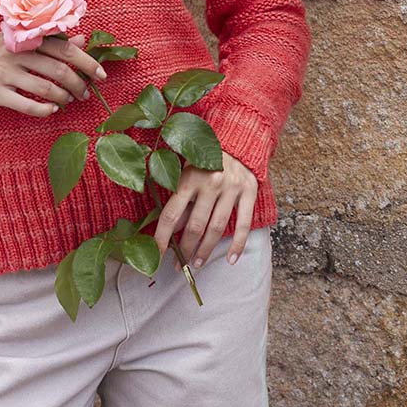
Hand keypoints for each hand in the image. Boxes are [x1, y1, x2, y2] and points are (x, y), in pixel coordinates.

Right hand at [0, 31, 106, 115]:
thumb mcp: (20, 40)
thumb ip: (51, 39)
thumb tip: (81, 40)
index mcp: (26, 38)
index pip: (65, 48)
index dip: (87, 62)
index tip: (101, 75)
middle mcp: (18, 53)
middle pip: (59, 70)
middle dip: (79, 84)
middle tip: (85, 94)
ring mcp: (6, 73)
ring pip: (45, 88)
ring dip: (63, 98)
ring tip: (69, 101)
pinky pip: (26, 104)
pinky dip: (43, 110)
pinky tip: (51, 111)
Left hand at [153, 151, 258, 269]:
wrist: (236, 141)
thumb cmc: (204, 159)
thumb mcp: (186, 172)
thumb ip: (180, 198)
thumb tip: (170, 229)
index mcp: (189, 177)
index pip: (172, 214)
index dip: (162, 237)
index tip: (157, 254)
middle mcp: (211, 183)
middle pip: (196, 225)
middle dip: (185, 249)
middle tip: (179, 265)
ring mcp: (231, 188)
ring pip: (217, 228)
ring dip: (206, 250)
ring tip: (197, 264)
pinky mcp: (249, 191)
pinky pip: (243, 223)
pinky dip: (237, 244)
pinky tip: (231, 259)